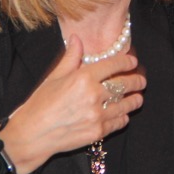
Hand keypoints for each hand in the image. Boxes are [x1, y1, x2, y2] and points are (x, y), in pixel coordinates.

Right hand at [0, 37, 145, 173]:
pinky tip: (123, 114)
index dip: (127, 61)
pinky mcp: (98, 132)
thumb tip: (77, 38)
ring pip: (127, 105)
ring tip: (137, 98)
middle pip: (125, 84)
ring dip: (135, 100)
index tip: (133, 61)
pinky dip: (123, 117)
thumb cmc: (40, 104)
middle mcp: (93, 95)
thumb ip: (71, 58)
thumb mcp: (54, 77)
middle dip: (137, 81)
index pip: (114, 64)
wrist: (32, 135)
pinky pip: (120, 122)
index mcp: (83, 78)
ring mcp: (97, 115)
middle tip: (141, 81)